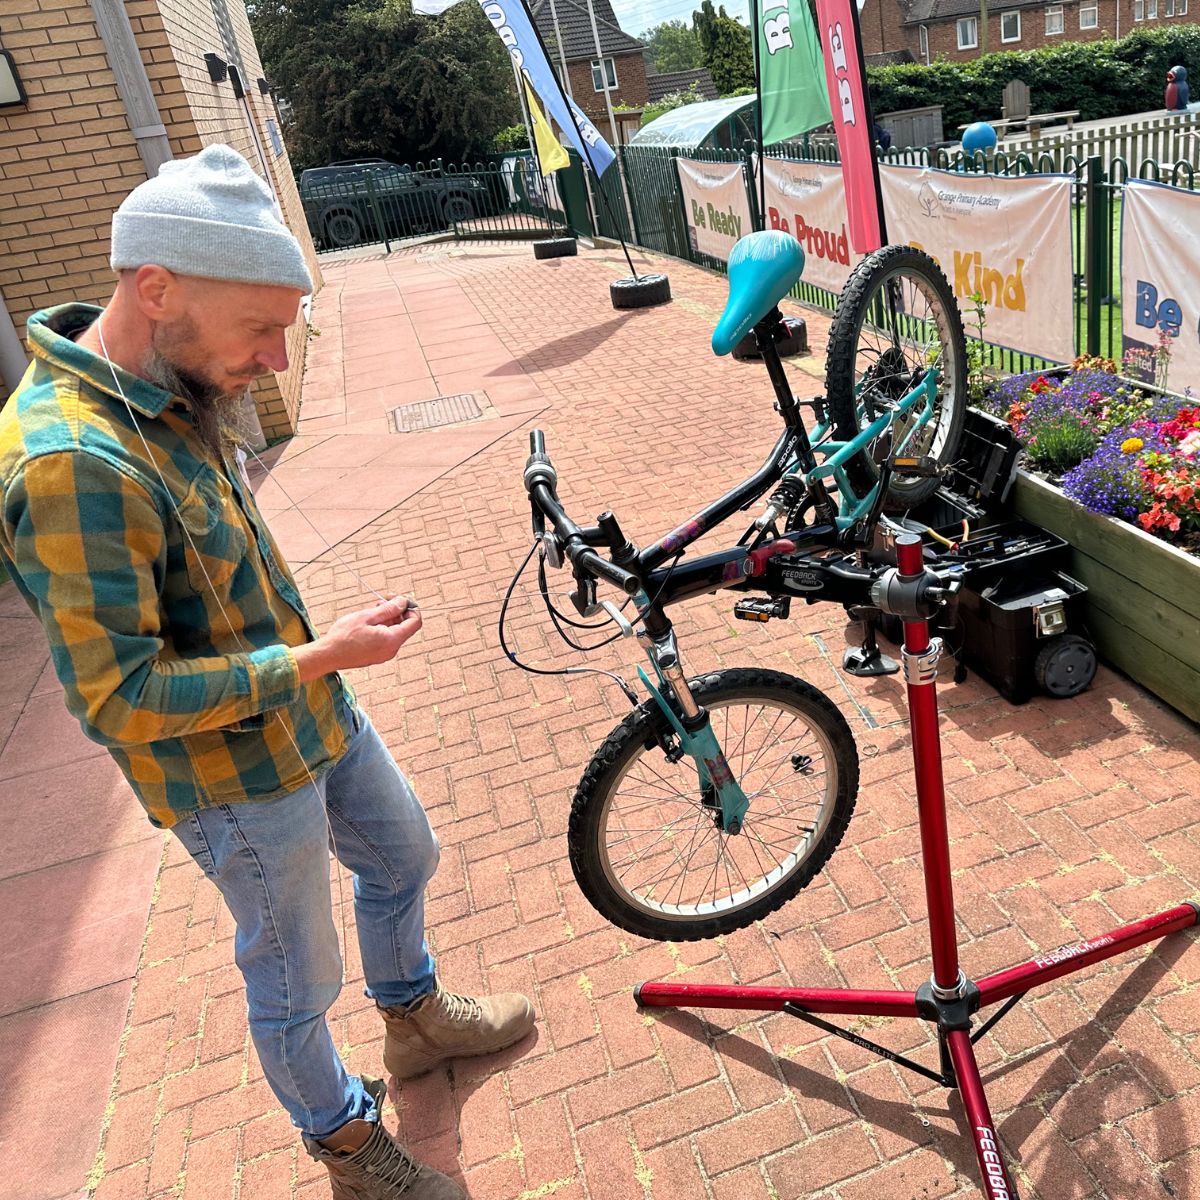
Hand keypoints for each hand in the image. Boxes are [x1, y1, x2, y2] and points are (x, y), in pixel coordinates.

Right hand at [294, 596, 421, 679]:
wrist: (327, 655)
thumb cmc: (343, 636)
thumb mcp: (367, 616)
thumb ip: (388, 609)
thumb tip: (403, 602)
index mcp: (392, 640)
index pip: (416, 622)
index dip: (411, 608)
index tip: (398, 600)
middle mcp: (392, 650)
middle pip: (405, 626)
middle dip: (398, 611)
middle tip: (382, 600)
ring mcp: (385, 654)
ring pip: (395, 632)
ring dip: (389, 618)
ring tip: (373, 610)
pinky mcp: (377, 656)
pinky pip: (387, 639)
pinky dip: (383, 627)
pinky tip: (369, 621)